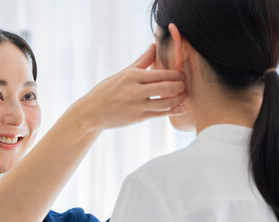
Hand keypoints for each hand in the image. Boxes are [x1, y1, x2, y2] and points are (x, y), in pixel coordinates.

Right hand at [67, 44, 186, 131]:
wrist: (92, 112)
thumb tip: (154, 45)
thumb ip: (141, 61)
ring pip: (165, 102)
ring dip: (179, 98)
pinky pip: (160, 114)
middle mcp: (135, 90)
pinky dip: (173, 111)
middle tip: (186, 83)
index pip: (160, 73)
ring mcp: (136, 105)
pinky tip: (182, 108)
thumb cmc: (107, 90)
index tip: (182, 73)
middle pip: (165, 87)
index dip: (175, 73)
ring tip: (184, 95)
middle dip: (180, 85)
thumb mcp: (123, 73)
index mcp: (132, 76)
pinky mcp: (137, 118)